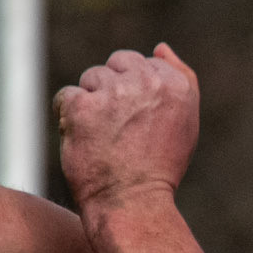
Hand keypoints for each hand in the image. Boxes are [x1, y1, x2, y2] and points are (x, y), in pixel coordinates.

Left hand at [55, 42, 198, 216]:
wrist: (134, 206)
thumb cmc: (159, 169)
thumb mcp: (186, 123)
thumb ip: (180, 80)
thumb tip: (160, 47)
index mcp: (174, 84)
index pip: (142, 64)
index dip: (134, 94)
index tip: (137, 125)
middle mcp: (147, 82)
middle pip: (115, 65)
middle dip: (111, 92)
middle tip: (117, 132)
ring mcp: (113, 93)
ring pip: (90, 79)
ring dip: (90, 106)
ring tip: (101, 140)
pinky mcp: (82, 107)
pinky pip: (66, 97)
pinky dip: (68, 119)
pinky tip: (82, 142)